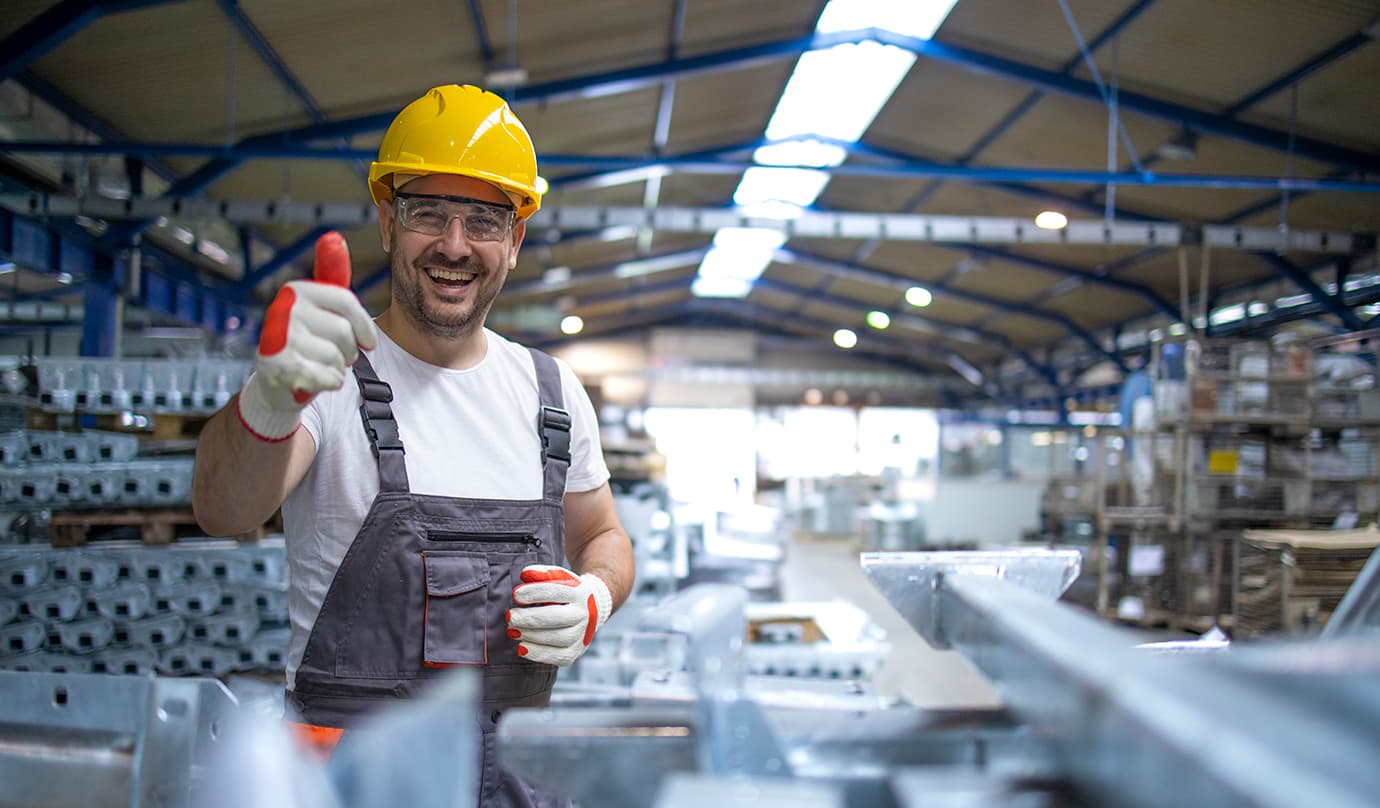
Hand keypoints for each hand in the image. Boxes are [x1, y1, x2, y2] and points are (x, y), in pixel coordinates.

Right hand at [236, 232, 377, 441]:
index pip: (346, 301)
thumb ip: (332, 273)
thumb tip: (333, 236)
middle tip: (335, 355)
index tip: (369, 344)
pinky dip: (328, 382)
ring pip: (335, 357)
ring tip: (321, 365)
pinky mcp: (276, 367)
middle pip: (343, 333)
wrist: (277, 381)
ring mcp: (277, 338)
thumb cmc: (308, 339)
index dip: (364, 326)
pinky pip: (325, 376)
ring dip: (337, 368)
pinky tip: (316, 379)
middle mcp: (284, 308)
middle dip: (348, 351)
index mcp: (298, 289)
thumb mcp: (321, 304)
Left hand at [506, 565, 611, 666]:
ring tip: (512, 631)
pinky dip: (539, 654)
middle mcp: (584, 614)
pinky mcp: (576, 651)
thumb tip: (525, 575)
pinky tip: (522, 648)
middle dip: (530, 618)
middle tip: (509, 617)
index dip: (535, 593)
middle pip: (558, 617)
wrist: (593, 608)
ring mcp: (582, 635)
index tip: (515, 594)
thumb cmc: (567, 592)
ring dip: (532, 636)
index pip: (557, 591)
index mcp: (579, 593)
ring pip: (558, 638)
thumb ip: (542, 573)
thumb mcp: (558, 578)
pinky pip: (558, 656)